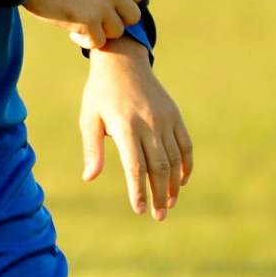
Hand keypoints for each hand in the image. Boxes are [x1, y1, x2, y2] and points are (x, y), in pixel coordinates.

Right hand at [22, 0, 142, 49]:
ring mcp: (101, 5)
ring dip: (100, 33)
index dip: (123, 4)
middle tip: (97, 21)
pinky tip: (73, 33)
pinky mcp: (88, 21)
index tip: (108, 8)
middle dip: (116, 21)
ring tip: (82, 27)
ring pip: (117, 31)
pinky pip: (98, 42)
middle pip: (132, 16)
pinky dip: (86, 42)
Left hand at [80, 36, 192, 220]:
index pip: (135, 166)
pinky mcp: (175, 115)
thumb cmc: (100, 93)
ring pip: (174, 159)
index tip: (139, 210)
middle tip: (159, 216)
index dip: (137, 190)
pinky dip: (186, 165)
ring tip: (170, 204)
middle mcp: (148, 123)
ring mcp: (164, 119)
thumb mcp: (89, 117)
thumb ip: (92, 148)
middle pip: (158, 167)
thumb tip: (90, 177)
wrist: (122, 61)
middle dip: (159, 195)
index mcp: (125, 126)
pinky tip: (182, 181)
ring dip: (174, 184)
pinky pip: (185, 145)